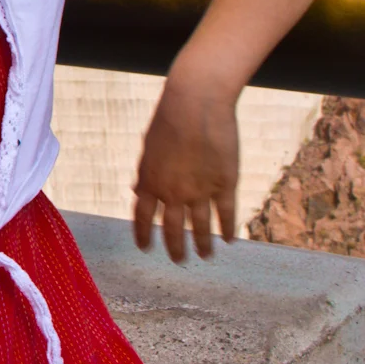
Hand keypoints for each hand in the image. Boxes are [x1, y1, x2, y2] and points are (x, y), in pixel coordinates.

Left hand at [133, 76, 239, 261]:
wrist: (196, 103)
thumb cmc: (168, 120)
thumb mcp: (148, 148)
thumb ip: (144, 174)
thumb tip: (136, 191)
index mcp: (149, 181)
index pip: (142, 217)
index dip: (142, 235)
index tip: (145, 248)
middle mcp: (173, 191)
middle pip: (172, 229)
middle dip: (174, 248)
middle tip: (178, 260)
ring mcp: (200, 190)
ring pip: (201, 228)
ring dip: (202, 245)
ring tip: (205, 256)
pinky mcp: (225, 183)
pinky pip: (226, 214)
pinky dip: (227, 229)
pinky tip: (228, 240)